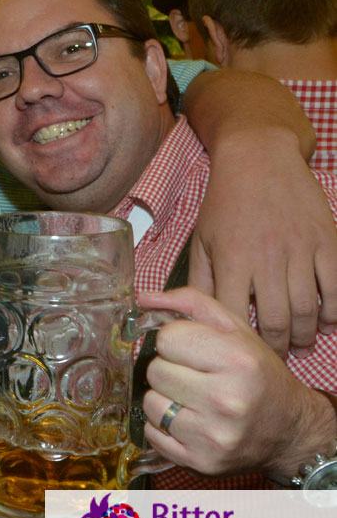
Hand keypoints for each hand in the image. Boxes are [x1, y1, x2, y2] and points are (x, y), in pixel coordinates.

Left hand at [138, 287, 335, 481]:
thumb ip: (190, 304)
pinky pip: (152, 434)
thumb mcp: (235, 330)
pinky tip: (189, 422)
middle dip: (169, 370)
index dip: (175, 341)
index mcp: (237, 360)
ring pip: (149, 403)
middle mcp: (226, 400)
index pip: (166, 338)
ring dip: (163, 399)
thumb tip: (143, 299)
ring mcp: (213, 435)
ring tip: (191, 400)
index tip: (193, 351)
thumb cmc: (257, 374)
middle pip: (154, 371)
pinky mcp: (201, 462)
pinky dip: (163, 427)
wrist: (289, 431)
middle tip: (194, 376)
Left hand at [188, 126, 336, 357]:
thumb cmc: (225, 203)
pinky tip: (328, 323)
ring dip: (306, 336)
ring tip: (301, 346)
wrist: (259, 158)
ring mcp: (300, 249)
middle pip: (275, 320)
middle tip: (276, 359)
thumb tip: (193, 316)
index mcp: (231, 259)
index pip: (234, 315)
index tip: (241, 355)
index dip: (238, 342)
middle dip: (277, 348)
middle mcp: (266, 257)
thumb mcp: (202, 240)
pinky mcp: (327, 241)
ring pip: (308, 309)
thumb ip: (202, 280)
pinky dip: (335, 312)